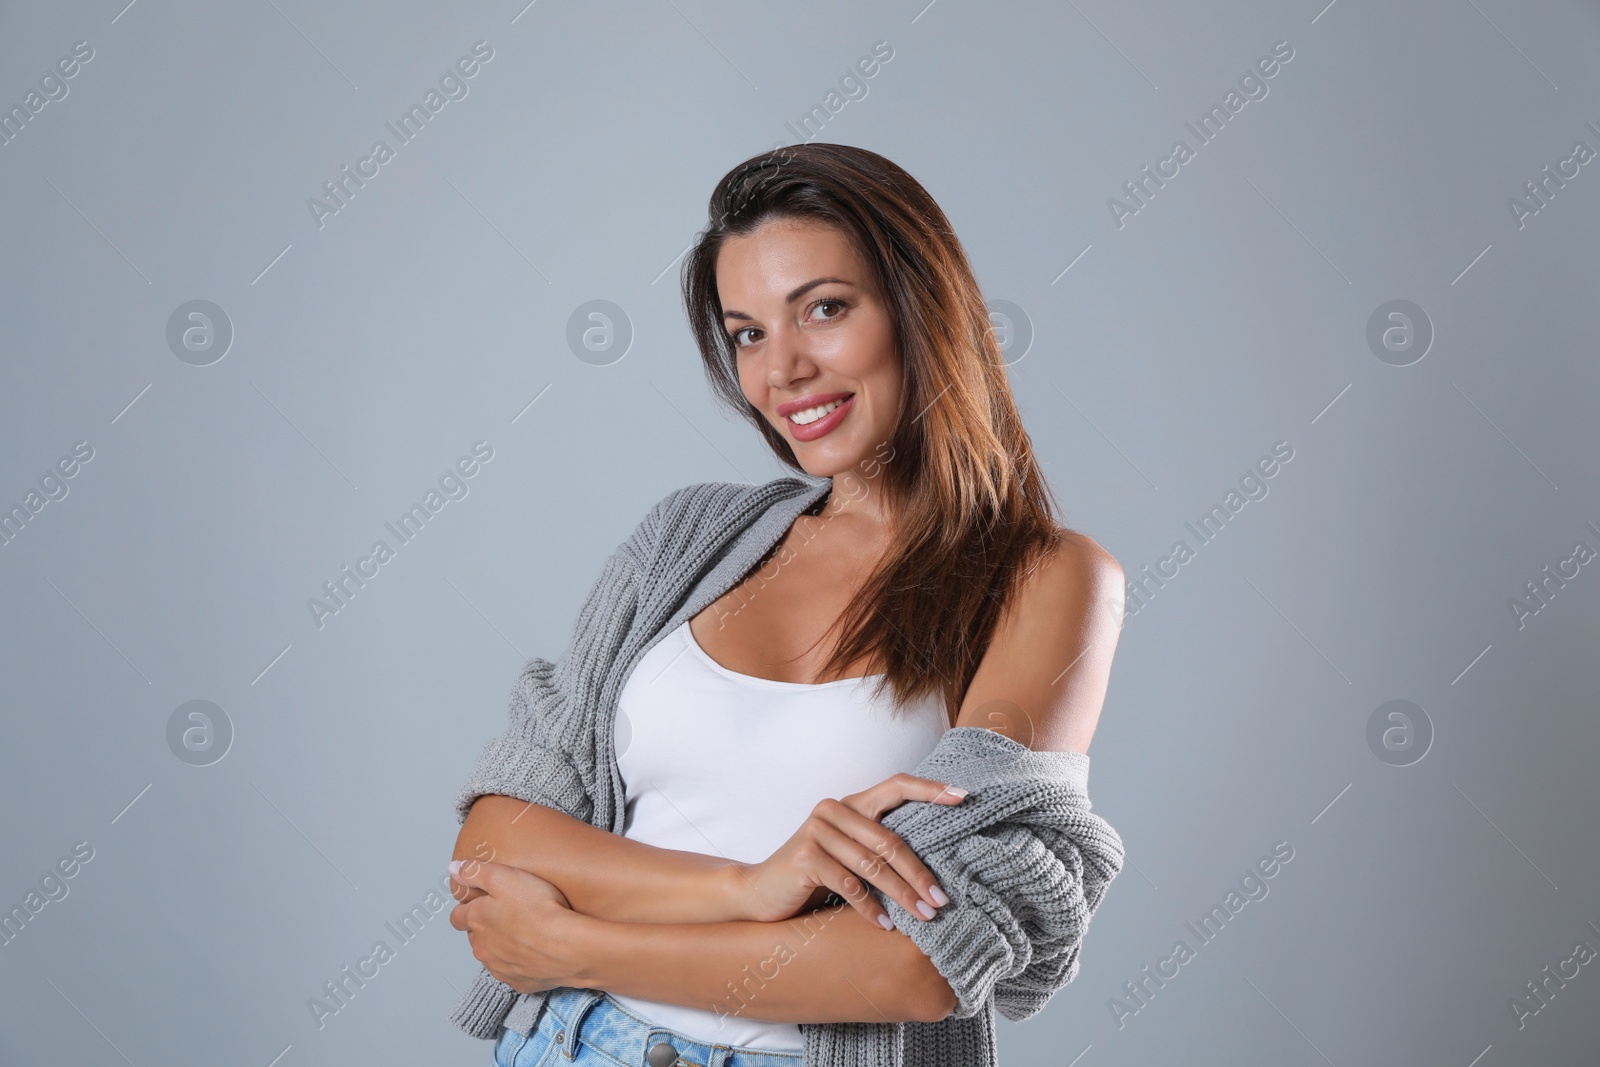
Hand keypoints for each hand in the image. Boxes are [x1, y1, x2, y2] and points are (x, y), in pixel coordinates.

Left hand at [447, 858, 583, 994]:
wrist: (567, 946)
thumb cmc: (539, 910)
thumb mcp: (504, 876)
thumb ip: (475, 871)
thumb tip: (455, 869)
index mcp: (477, 921)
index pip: (457, 917)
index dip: (468, 908)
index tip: (483, 902)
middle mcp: (483, 948)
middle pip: (476, 937)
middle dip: (488, 926)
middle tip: (512, 913)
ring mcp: (500, 968)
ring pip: (494, 955)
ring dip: (504, 945)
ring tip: (528, 931)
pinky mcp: (519, 982)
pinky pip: (515, 971)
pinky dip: (522, 962)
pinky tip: (538, 950)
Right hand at [732, 773, 965, 929]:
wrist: (760, 893)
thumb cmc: (813, 877)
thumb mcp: (848, 855)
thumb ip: (878, 847)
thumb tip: (935, 865)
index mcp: (850, 803)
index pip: (896, 786)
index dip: (930, 790)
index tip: (963, 798)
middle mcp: (834, 809)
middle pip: (891, 840)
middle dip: (920, 873)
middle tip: (942, 900)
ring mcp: (817, 831)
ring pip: (873, 865)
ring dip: (902, 895)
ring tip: (924, 917)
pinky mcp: (805, 857)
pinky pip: (850, 885)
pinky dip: (871, 908)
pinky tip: (886, 925)